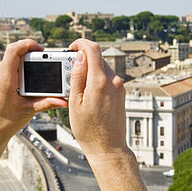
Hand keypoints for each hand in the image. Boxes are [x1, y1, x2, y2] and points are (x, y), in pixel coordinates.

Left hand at [0, 39, 66, 143]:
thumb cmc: (5, 122)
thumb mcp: (28, 111)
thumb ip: (46, 103)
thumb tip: (63, 100)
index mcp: (6, 80)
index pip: (14, 51)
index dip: (28, 44)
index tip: (41, 49)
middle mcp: (1, 76)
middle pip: (15, 51)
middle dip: (32, 50)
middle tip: (46, 57)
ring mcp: (0, 78)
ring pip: (13, 58)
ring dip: (28, 57)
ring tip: (42, 64)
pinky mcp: (2, 82)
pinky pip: (12, 67)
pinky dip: (24, 65)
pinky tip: (33, 73)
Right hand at [68, 39, 127, 157]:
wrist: (108, 147)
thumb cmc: (89, 129)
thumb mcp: (74, 102)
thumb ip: (77, 76)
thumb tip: (79, 57)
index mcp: (100, 81)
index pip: (93, 49)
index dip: (80, 44)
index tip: (71, 48)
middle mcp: (113, 81)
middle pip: (98, 57)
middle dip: (83, 60)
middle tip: (70, 73)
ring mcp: (120, 87)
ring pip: (103, 67)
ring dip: (90, 70)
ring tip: (78, 88)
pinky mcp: (122, 93)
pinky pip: (108, 78)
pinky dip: (97, 79)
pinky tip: (89, 94)